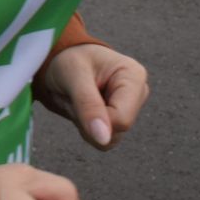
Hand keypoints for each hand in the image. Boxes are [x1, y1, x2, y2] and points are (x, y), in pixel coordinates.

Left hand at [35, 44, 149, 150]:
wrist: (60, 60)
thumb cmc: (68, 60)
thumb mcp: (73, 76)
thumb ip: (88, 106)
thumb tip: (103, 140)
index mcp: (134, 76)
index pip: (122, 119)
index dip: (96, 119)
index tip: (77, 100)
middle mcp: (138, 94)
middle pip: (116, 131)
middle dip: (88, 120)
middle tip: (76, 95)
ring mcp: (131, 108)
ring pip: (108, 139)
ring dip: (85, 124)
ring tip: (79, 100)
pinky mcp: (120, 120)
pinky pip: (102, 140)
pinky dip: (86, 128)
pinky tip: (82, 108)